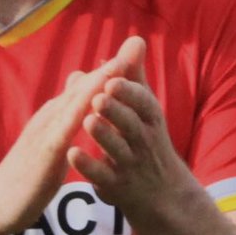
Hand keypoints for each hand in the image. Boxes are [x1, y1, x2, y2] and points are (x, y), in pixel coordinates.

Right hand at [0, 48, 131, 234]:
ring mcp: (45, 132)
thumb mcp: (49, 143)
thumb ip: (63, 122)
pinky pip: (63, 132)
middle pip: (84, 87)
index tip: (134, 51)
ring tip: (121, 65)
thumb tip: (76, 102)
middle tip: (136, 44)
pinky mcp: (43, 153)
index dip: (110, 70)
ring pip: (75, 103)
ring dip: (98, 83)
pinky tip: (94, 107)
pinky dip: (78, 117)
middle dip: (111, 67)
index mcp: (54, 116)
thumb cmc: (25, 175)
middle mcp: (50, 118)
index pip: (85, 88)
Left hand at [68, 36, 192, 220]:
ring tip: (88, 120)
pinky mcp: (116, 186)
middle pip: (131, 126)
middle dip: (116, 111)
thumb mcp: (146, 110)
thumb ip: (135, 76)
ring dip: (103, 136)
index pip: (145, 104)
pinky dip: (88, 166)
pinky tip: (72, 154)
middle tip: (98, 97)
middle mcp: (143, 142)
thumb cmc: (147, 140)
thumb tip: (134, 40)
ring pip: (117, 151)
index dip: (130, 93)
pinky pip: (103, 177)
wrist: (163, 194)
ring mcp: (130, 165)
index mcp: (150, 121)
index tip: (113, 80)